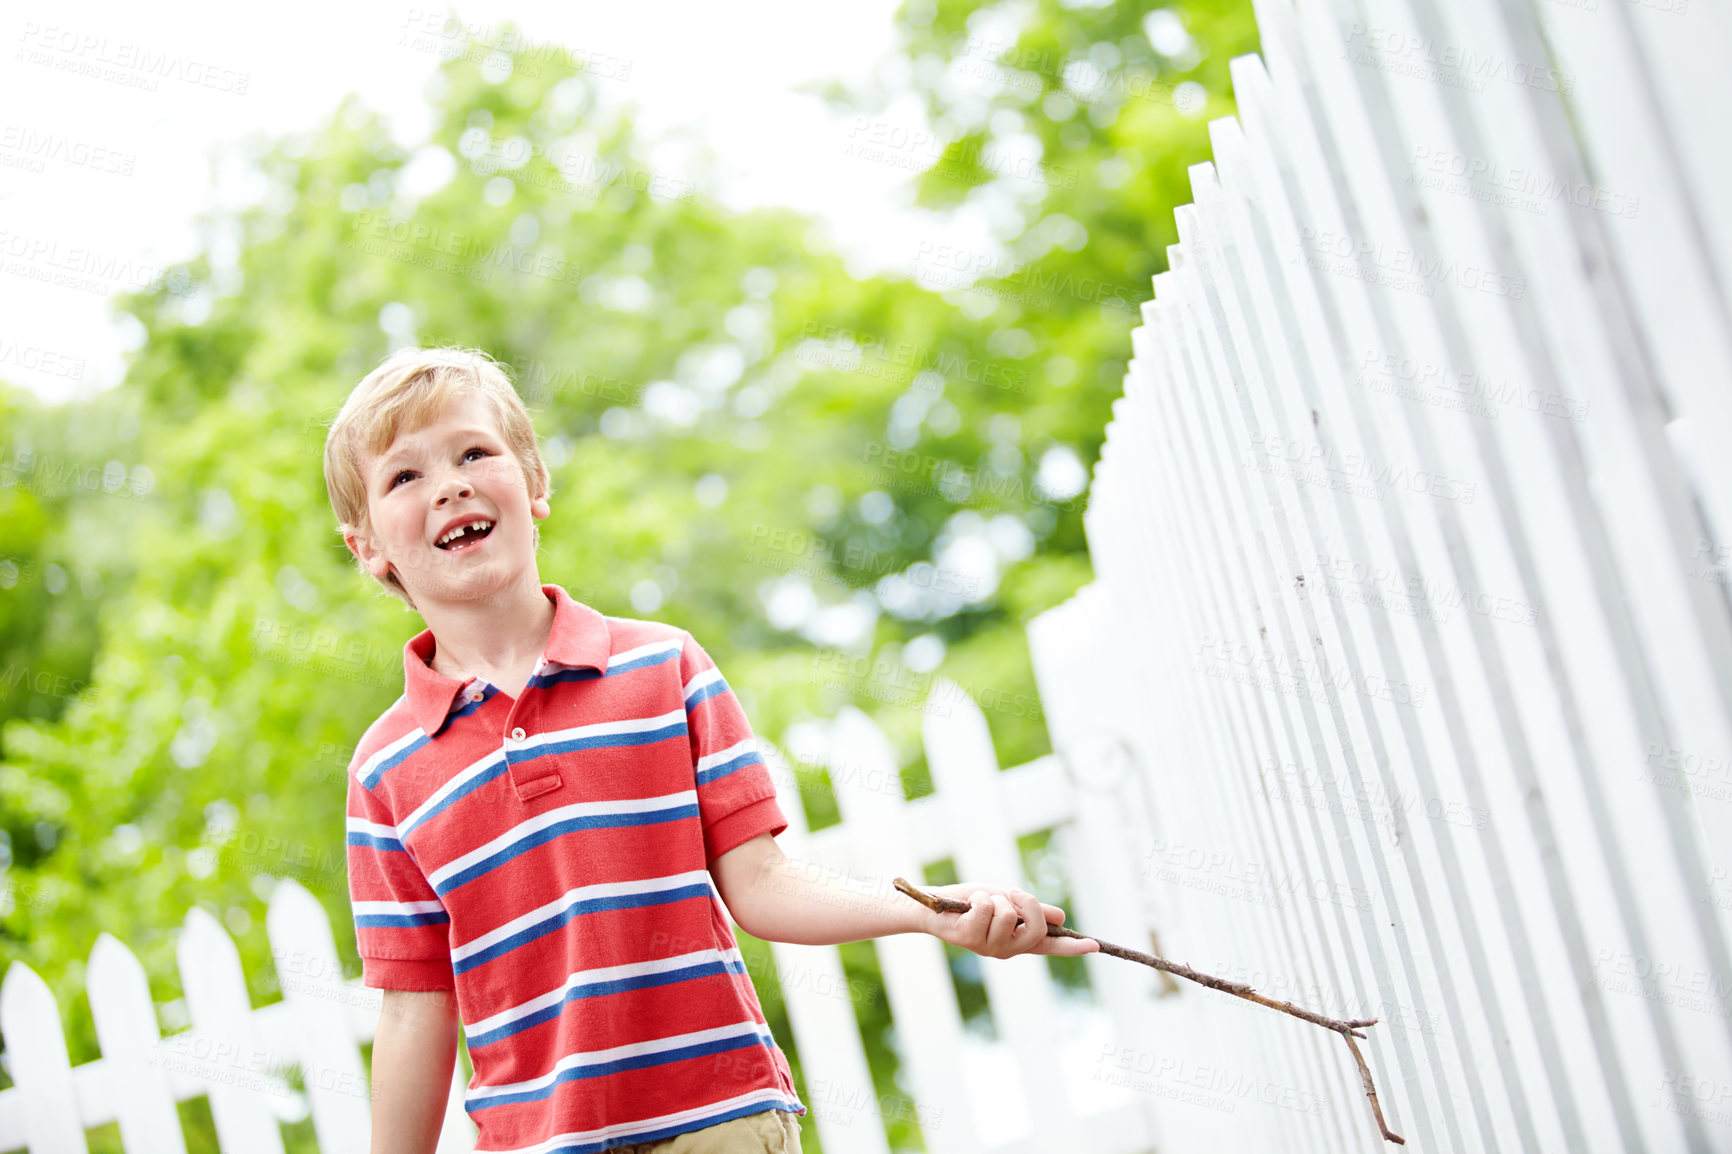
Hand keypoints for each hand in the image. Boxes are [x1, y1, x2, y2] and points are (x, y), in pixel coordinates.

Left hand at [923, 883, 1099, 958]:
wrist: (934, 906)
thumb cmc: (972, 903)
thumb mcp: (1007, 902)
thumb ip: (1031, 910)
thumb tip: (1060, 917)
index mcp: (1019, 940)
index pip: (1052, 945)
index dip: (1073, 947)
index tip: (1094, 945)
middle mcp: (1007, 948)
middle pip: (1036, 928)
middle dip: (1028, 903)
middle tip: (1012, 894)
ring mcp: (988, 946)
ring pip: (1008, 915)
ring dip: (995, 898)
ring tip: (981, 902)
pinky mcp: (969, 938)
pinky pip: (987, 908)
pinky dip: (980, 898)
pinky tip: (969, 905)